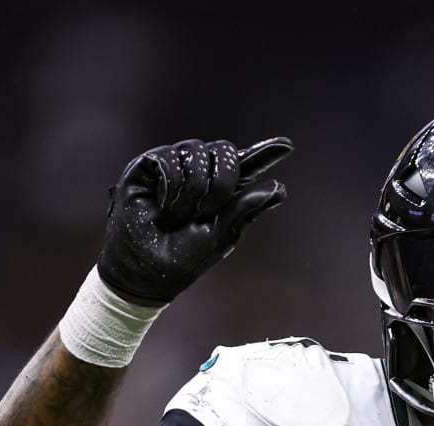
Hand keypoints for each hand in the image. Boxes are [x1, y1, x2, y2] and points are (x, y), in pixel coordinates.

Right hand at [96, 137, 291, 304]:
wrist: (146, 270)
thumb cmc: (182, 258)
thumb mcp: (221, 235)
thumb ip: (246, 208)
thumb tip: (279, 188)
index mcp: (221, 192)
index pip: (245, 165)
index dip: (265, 154)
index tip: (287, 146)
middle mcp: (199, 174)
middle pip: (223, 150)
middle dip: (222, 180)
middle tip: (208, 211)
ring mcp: (175, 166)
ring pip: (196, 150)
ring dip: (193, 190)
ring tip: (180, 216)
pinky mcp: (149, 165)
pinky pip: (168, 158)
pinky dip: (171, 186)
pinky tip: (163, 207)